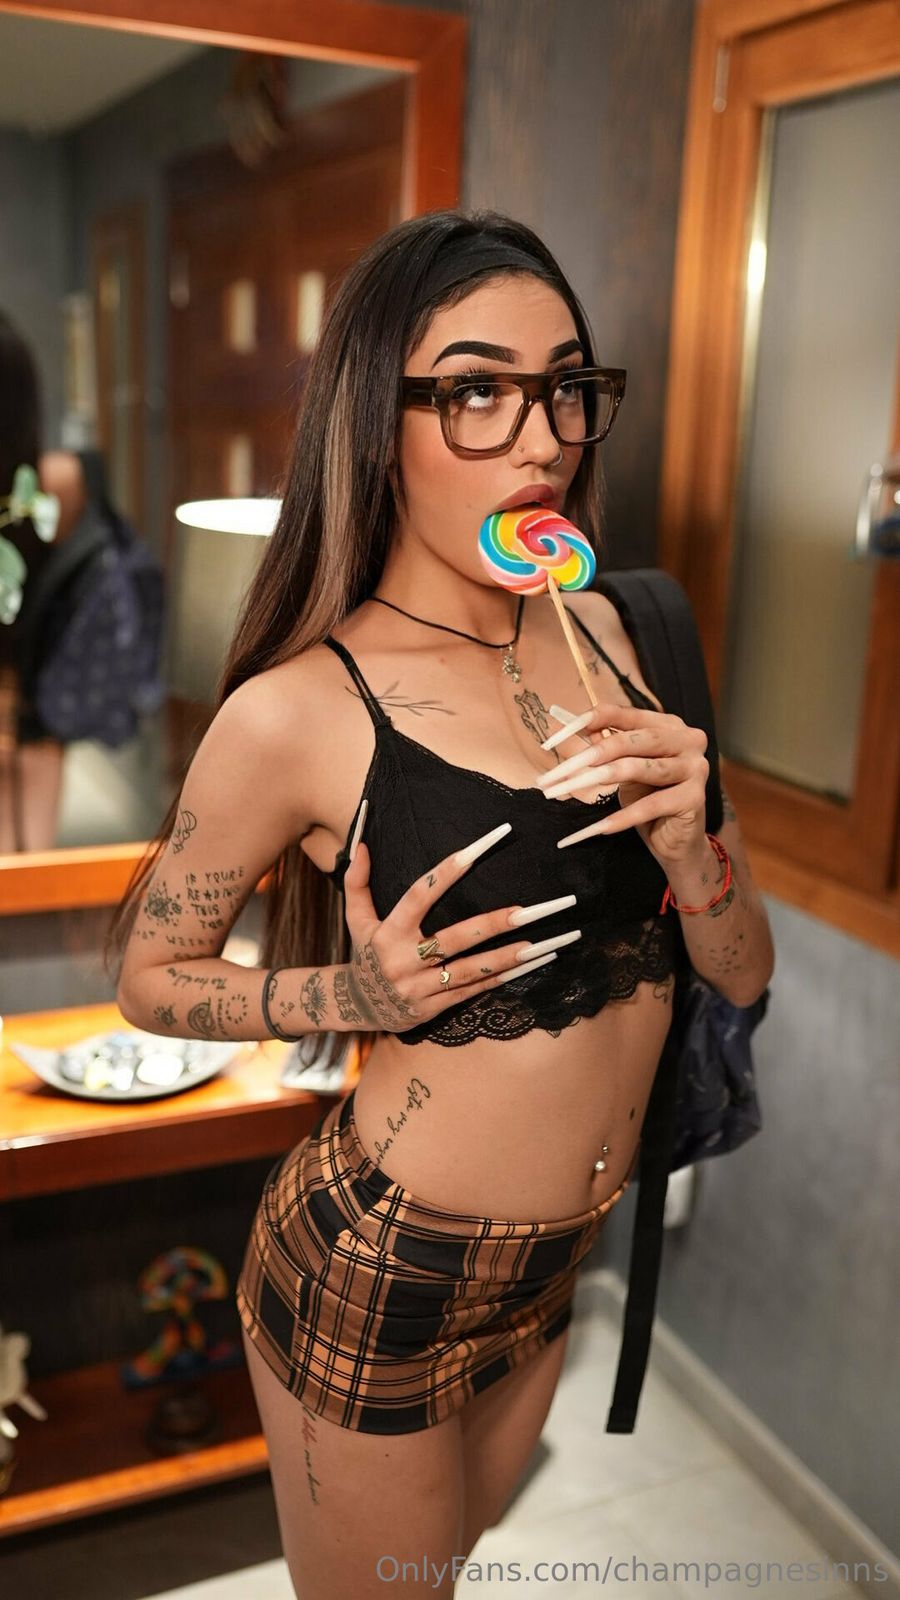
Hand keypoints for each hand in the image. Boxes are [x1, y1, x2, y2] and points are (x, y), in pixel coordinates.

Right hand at [341, 821, 580, 1033]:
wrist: (358, 1007)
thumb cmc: (366, 954)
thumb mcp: (356, 919)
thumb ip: (357, 881)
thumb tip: (363, 843)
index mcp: (389, 932)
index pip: (420, 894)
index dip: (449, 870)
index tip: (480, 847)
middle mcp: (404, 960)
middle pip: (455, 938)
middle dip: (494, 923)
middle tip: (528, 909)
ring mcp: (419, 987)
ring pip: (469, 971)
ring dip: (506, 958)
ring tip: (541, 946)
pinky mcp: (432, 1008)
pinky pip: (470, 992)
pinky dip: (498, 979)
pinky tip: (526, 967)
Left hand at [534, 701, 709, 866]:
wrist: (677, 840)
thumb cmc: (647, 797)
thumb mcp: (620, 767)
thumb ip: (600, 744)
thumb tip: (559, 724)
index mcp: (667, 724)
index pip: (622, 713)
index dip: (586, 723)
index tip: (551, 742)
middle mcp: (686, 739)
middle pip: (628, 741)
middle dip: (586, 757)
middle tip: (552, 777)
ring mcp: (695, 767)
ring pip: (636, 769)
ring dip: (595, 781)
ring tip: (566, 792)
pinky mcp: (695, 797)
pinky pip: (650, 806)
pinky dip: (622, 817)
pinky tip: (600, 827)